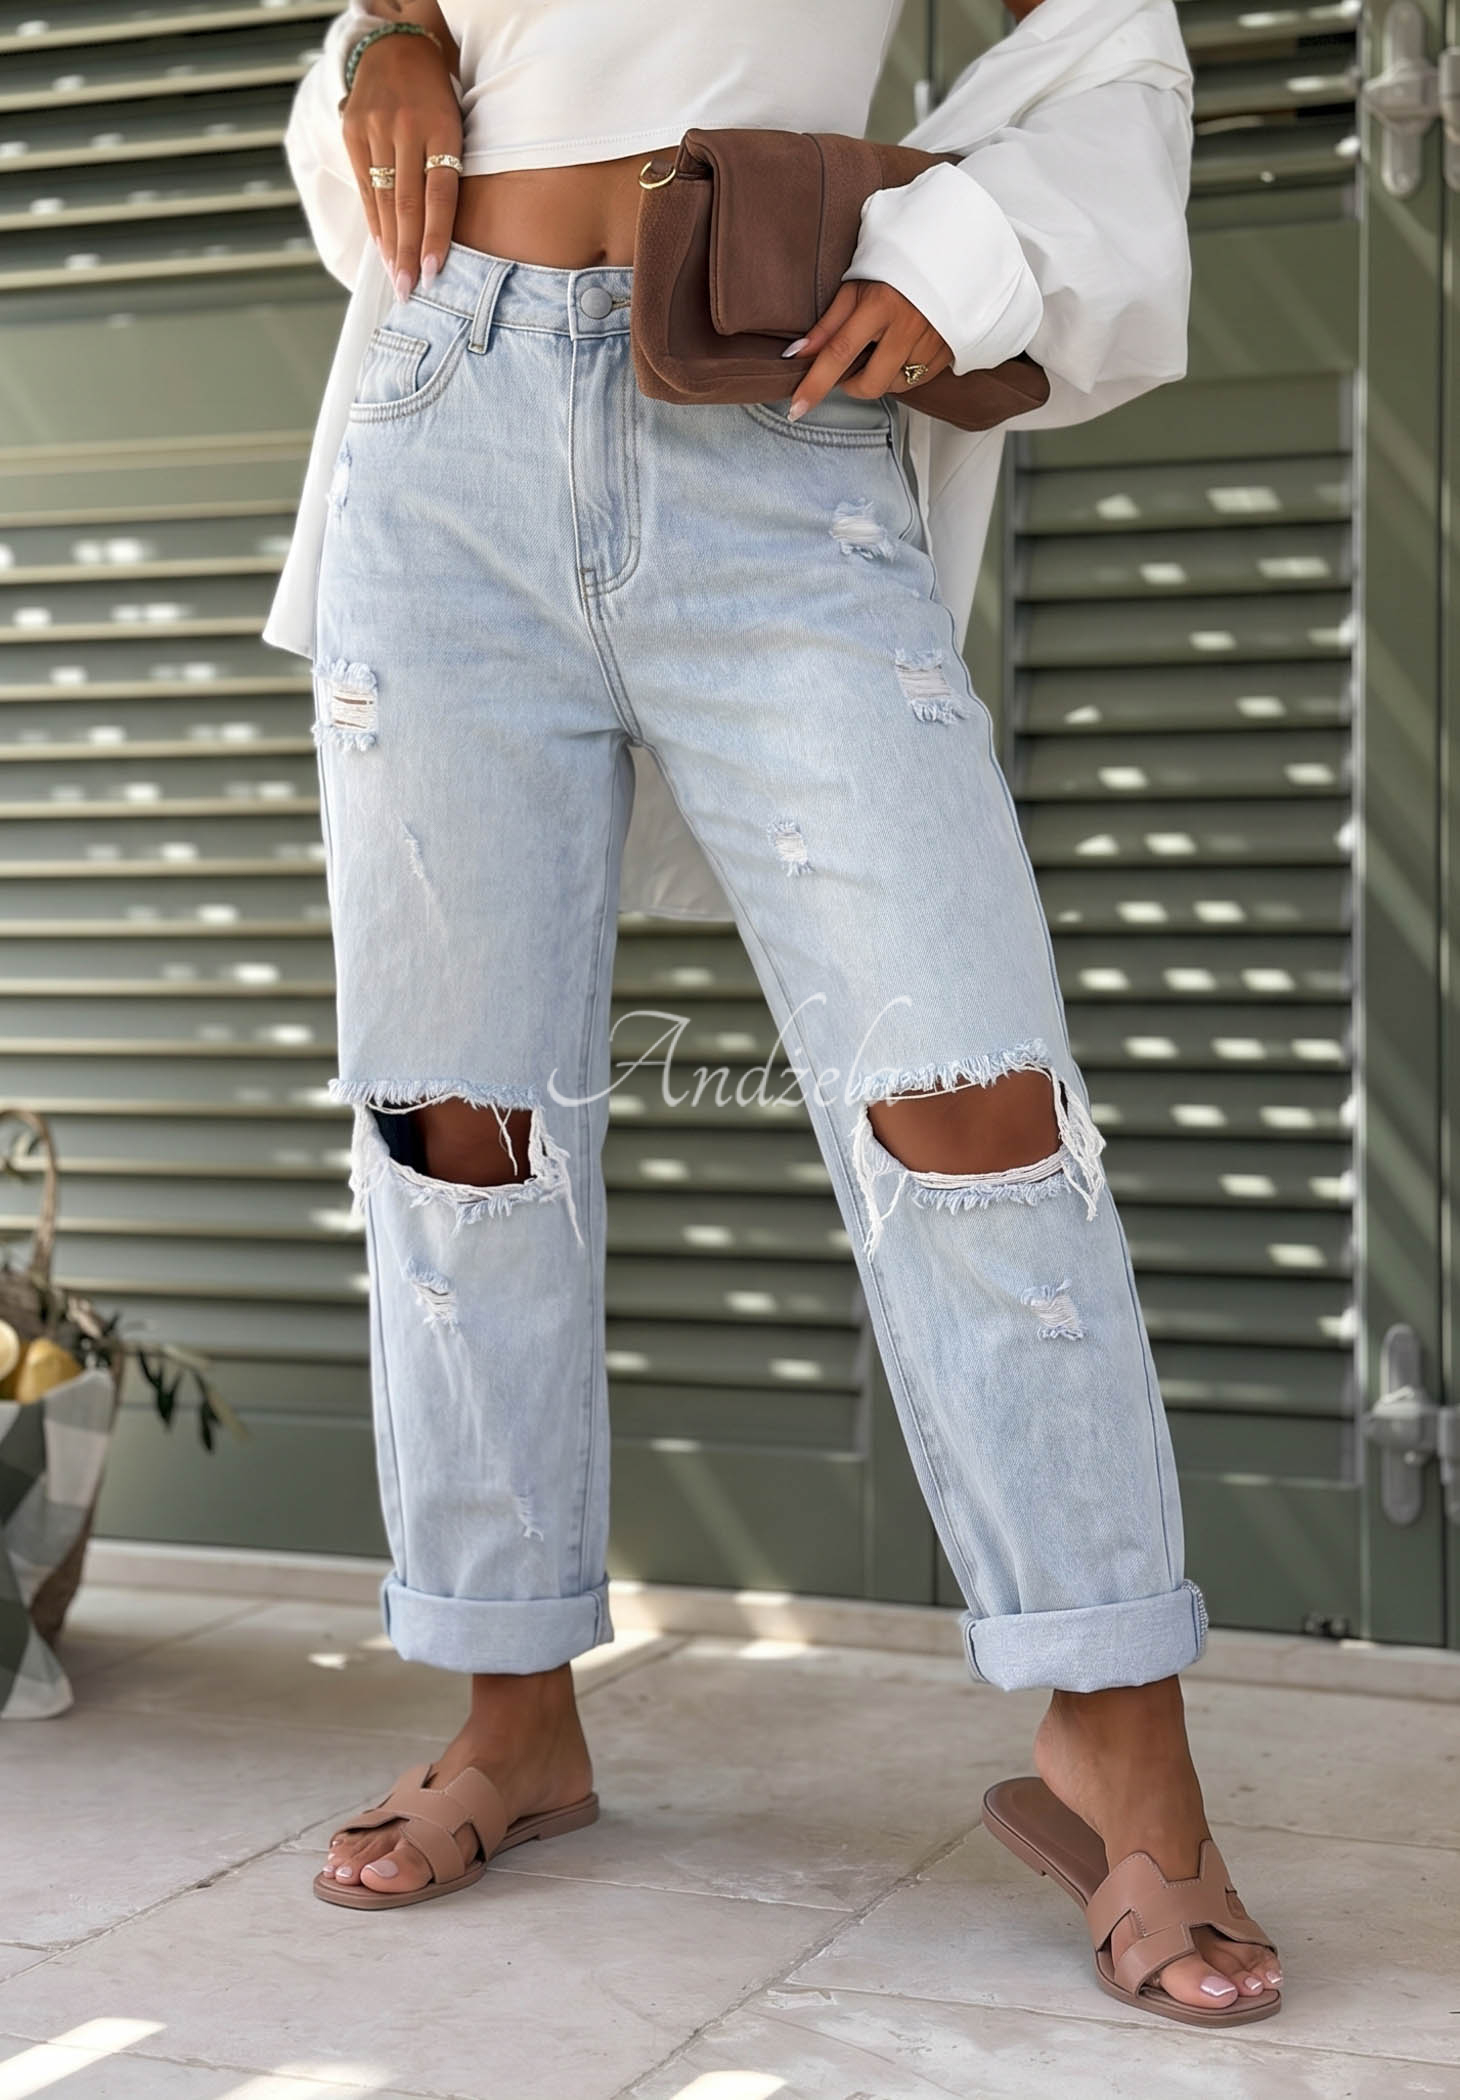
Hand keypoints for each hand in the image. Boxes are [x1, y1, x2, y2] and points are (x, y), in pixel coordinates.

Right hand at [341, 32, 461, 297]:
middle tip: (410, 292)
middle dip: (409, 253)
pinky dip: (375, 221)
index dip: (437, 236)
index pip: (439, 193)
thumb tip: (444, 232)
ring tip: (397, 280)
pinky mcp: (352, 131)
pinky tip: (382, 248)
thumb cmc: (436, 96)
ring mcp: (375, 129)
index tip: (434, 272)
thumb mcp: (455, 123)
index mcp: (441, 128)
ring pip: (384, 199)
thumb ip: (449, 169)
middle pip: (407, 204)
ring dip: (390, 246)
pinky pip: (365, 187)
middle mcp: (406, 129)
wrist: (396, 46)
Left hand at [784, 280, 951, 420]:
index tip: (797, 407)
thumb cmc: (894, 277)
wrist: (944, 263)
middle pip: (870, 383)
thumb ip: (827, 326)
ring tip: (882, 350)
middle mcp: (908, 327)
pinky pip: (916, 381)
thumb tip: (798, 355)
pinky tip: (903, 351)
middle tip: (852, 365)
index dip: (816, 383)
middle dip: (853, 385)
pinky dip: (902, 374)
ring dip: (880, 377)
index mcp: (881, 305)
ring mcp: (931, 343)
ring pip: (893, 386)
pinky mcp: (947, 354)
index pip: (840, 352)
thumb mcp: (855, 290)